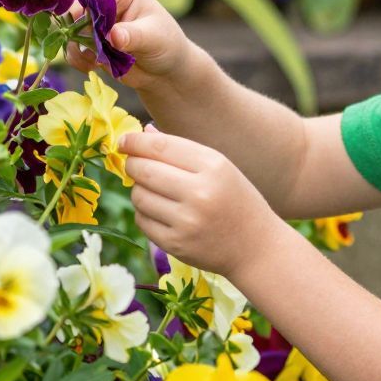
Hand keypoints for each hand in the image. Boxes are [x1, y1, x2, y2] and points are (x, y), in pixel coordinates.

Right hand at [67, 0, 190, 94]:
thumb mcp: (154, 38)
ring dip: (79, 48)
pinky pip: (70, 48)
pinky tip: (96, 66)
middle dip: (78, 32)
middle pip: (73, 8)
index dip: (82, 9)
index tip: (86, 31)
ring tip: (100, 60)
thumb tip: (113, 36)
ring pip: (68, 30)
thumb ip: (133, 35)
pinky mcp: (86, 39)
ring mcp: (92, 19)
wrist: (164, 69)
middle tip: (95, 50)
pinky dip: (78, 59)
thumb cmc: (166, 44)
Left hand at [118, 125, 281, 282]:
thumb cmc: (236, 200)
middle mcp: (200, 193)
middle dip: (132, 164)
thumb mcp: (220, 168)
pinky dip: (145, 213)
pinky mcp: (176, 244)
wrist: (256, 247)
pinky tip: (161, 212)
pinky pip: (142, 221)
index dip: (135, 142)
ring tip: (156, 191)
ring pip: (139, 196)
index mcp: (214, 167)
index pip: (161, 146)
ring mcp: (186, 222)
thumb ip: (182, 150)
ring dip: (139, 190)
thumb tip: (142, 133)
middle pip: (144, 170)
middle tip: (133, 164)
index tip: (124, 141)